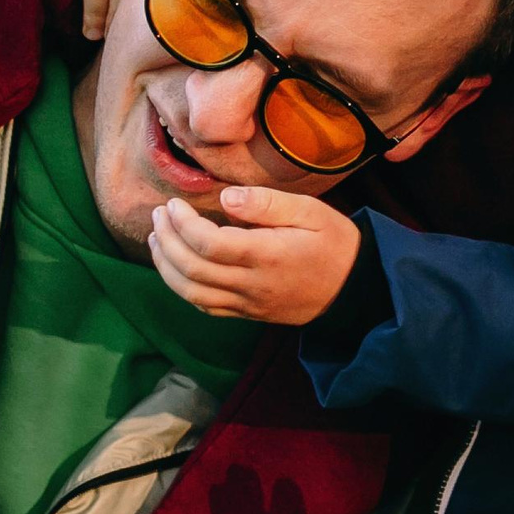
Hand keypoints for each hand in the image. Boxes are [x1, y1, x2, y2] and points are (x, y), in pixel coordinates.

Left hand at [147, 188, 360, 323]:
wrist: (357, 291)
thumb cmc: (335, 244)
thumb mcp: (311, 211)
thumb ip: (267, 203)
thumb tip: (225, 199)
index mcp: (267, 255)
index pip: (208, 243)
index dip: (182, 223)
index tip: (174, 203)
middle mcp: (252, 284)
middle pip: (192, 269)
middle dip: (166, 241)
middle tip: (158, 216)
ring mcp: (249, 304)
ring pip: (192, 293)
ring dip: (166, 267)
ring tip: (156, 239)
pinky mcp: (249, 314)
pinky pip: (206, 308)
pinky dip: (183, 289)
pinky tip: (175, 268)